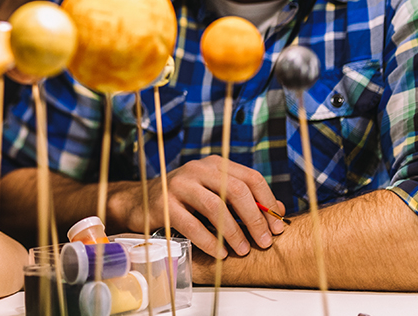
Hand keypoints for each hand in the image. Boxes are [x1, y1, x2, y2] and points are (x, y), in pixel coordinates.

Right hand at [112, 156, 285, 258]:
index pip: (251, 178)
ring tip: (242, 250)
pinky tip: (219, 253)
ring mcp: (179, 184)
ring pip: (216, 207)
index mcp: (215, 164)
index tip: (277, 227)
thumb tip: (278, 211)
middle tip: (264, 242)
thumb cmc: (183, 200)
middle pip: (237, 190)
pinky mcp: (164, 204)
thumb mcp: (214, 192)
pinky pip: (192, 224)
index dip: (268, 203)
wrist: (140, 201)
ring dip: (234, 232)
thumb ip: (242, 198)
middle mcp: (198, 169)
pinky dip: (209, 241)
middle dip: (255, 219)